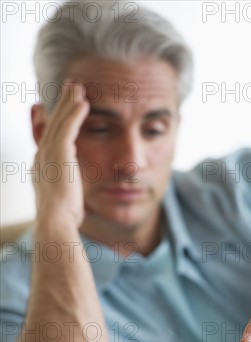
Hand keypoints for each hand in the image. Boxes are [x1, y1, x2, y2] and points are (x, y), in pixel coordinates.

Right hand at [32, 81, 89, 227]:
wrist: (56, 220)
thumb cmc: (64, 218)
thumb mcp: (65, 202)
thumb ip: (68, 194)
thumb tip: (78, 204)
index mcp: (41, 167)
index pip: (49, 138)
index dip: (56, 121)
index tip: (62, 109)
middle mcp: (42, 156)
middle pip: (53, 124)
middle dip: (61, 105)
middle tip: (70, 87)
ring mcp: (49, 153)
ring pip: (60, 121)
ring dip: (69, 102)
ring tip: (78, 87)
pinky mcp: (60, 152)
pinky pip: (69, 127)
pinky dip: (75, 113)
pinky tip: (84, 102)